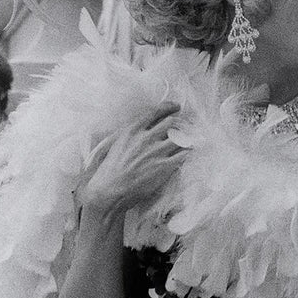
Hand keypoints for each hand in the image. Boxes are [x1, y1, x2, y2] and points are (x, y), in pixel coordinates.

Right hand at [77, 103, 186, 217]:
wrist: (110, 190)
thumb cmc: (108, 170)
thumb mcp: (116, 144)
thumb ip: (131, 134)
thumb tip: (142, 130)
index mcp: (132, 130)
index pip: (156, 111)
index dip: (169, 107)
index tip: (176, 107)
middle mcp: (146, 138)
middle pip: (171, 123)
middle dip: (179, 124)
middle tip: (184, 127)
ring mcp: (156, 152)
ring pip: (180, 138)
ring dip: (185, 139)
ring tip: (188, 141)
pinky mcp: (164, 167)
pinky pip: (183, 155)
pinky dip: (187, 153)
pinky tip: (187, 154)